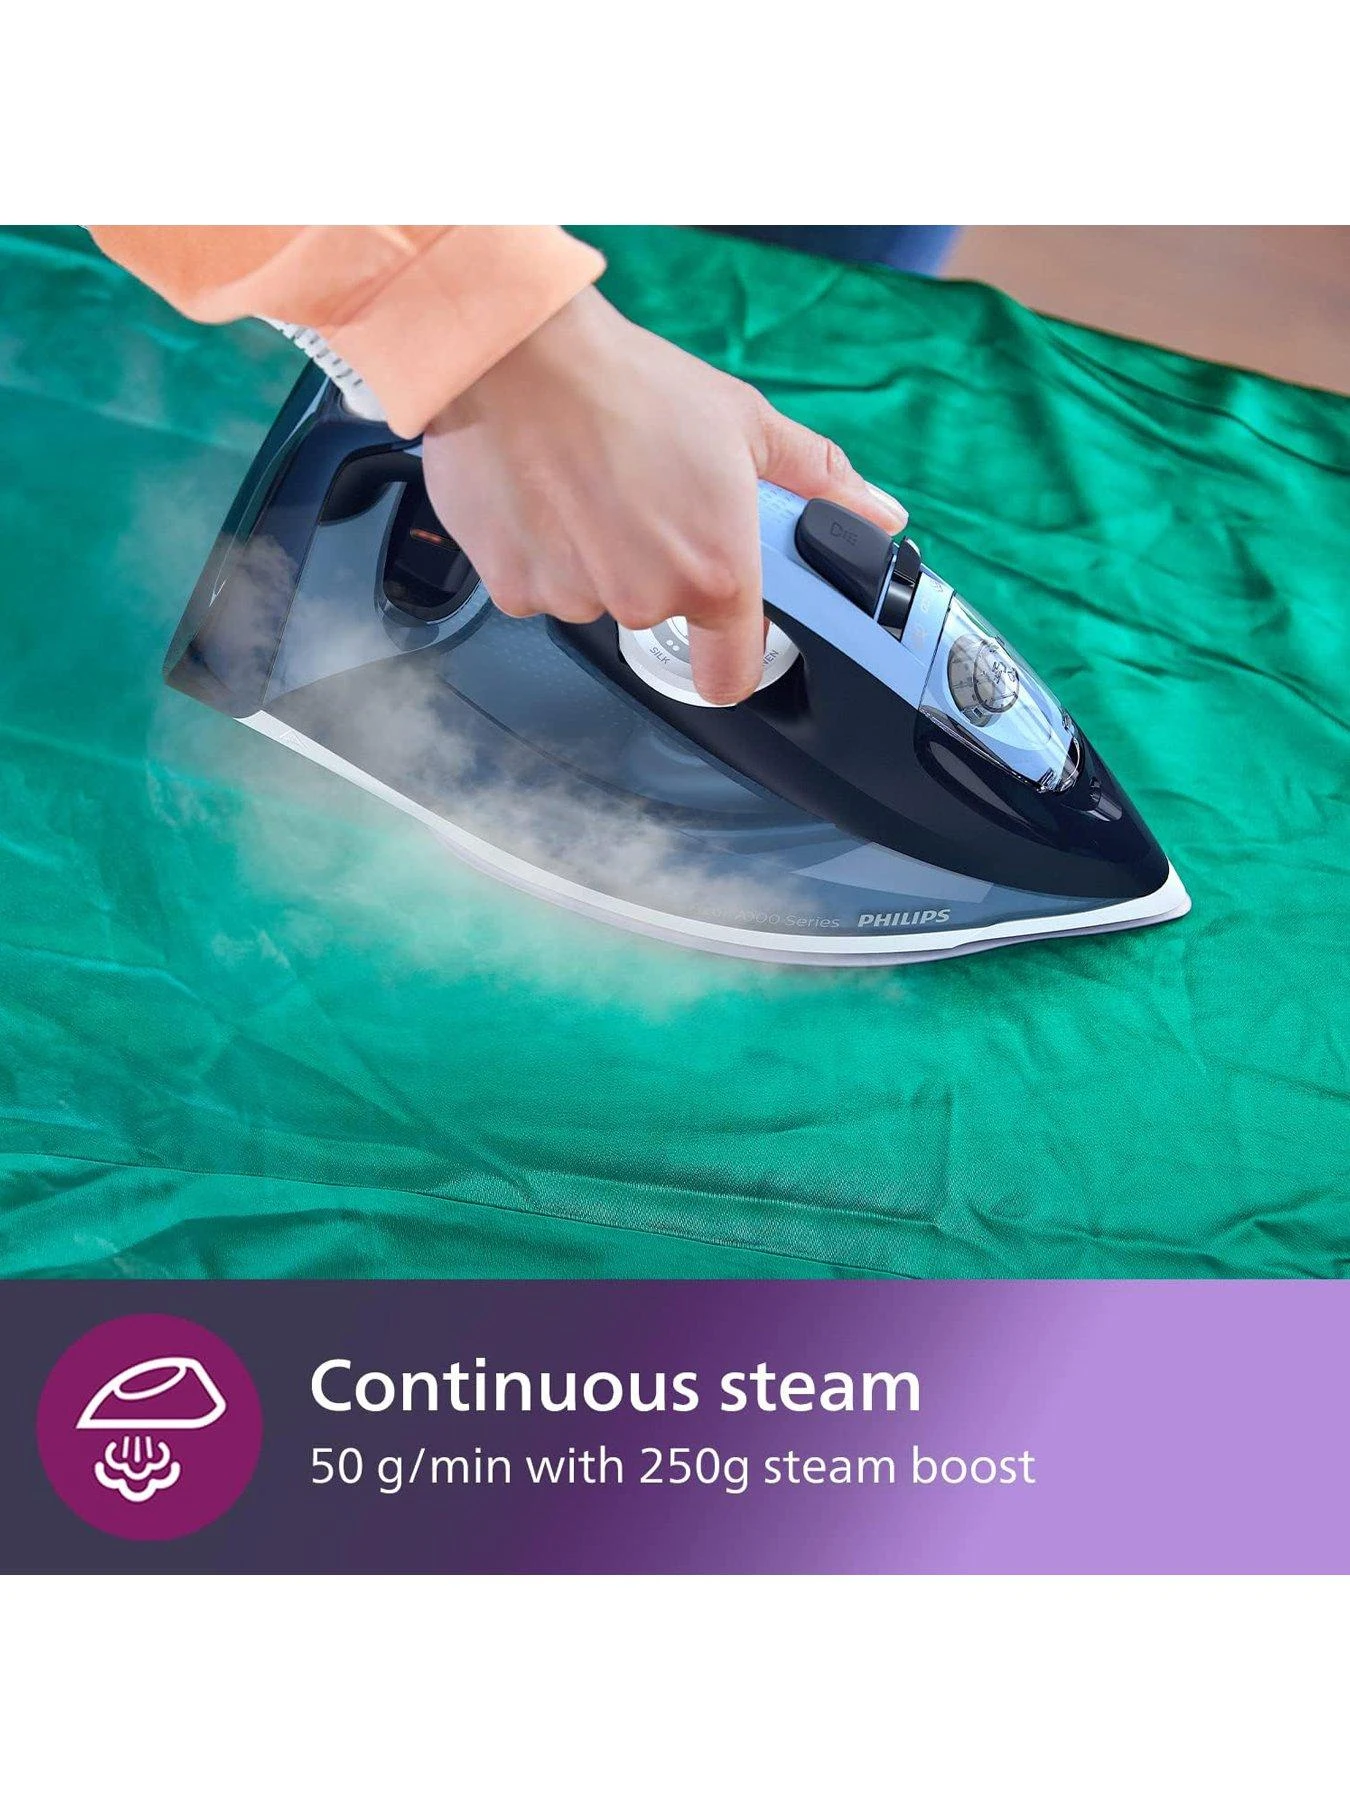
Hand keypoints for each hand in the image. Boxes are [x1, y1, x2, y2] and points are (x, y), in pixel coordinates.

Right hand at [420, 287, 906, 704]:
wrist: (516, 353)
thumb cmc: (628, 383)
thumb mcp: (745, 423)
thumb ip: (819, 482)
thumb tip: (879, 514)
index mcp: (714, 575)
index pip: (729, 677)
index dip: (730, 660)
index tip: (722, 641)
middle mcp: (645, 600)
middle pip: (656, 619)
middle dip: (654, 571)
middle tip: (645, 501)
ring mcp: (575, 598)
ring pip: (594, 598)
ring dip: (594, 560)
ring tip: (589, 485)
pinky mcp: (513, 588)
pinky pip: (538, 587)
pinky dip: (541, 553)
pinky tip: (545, 495)